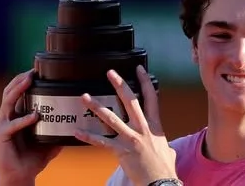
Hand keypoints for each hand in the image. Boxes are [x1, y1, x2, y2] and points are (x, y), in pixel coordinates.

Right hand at [0, 70, 62, 185]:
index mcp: (16, 115)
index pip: (18, 92)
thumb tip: (78, 122)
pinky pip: (12, 125)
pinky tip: (34, 116)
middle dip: (20, 79)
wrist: (20, 178)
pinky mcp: (0, 137)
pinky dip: (23, 119)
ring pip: (7, 102)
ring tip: (29, 81)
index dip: (25, 80)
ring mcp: (1, 126)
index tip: (37, 70)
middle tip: (33, 70)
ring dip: (18, 90)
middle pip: (9, 91)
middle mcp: (7, 117)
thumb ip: (60, 129)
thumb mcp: (50, 141)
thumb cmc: (33, 160)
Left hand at [74, 65, 176, 185]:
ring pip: (111, 117)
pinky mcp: (121, 150)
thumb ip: (161, 140)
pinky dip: (88, 136)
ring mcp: (131, 138)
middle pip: (130, 101)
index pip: (151, 98)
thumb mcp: (166, 148)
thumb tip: (163, 141)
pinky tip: (77, 131)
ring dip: (96, 106)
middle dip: (120, 85)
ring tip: (84, 97)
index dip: (145, 81)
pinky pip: (101, 141)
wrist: (160, 182)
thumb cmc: (164, 167)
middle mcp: (142, 128)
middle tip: (110, 73)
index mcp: (154, 125)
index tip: (138, 69)